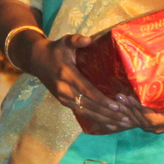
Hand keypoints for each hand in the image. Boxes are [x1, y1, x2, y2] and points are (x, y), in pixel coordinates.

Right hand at [21, 32, 137, 133]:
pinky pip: (81, 113)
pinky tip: (109, 124)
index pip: (86, 90)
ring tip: (121, 123)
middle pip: (89, 105)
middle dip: (107, 113)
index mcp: (67, 75)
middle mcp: (64, 90)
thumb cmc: (56, 50)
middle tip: (126, 117)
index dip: (102, 100)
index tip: (116, 106)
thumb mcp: (65, 41)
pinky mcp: (64, 102)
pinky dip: (96, 119)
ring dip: (104, 119)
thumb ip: (76, 40)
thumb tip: (88, 40)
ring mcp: (63, 98)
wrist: (37, 60)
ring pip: (85, 112)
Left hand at [126, 80, 163, 133]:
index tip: (126, 96)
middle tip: (119, 97)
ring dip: (135, 114)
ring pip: (150, 123)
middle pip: (147, 123)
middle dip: (131, 113)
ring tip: (124, 101)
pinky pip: (156, 117)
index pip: (152, 119)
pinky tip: (137, 105)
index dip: (137, 111)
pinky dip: (144, 114)